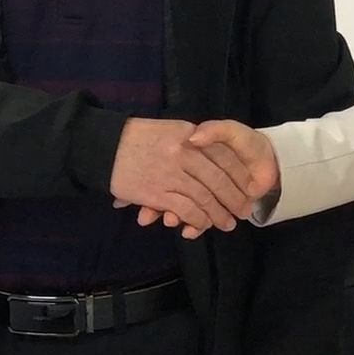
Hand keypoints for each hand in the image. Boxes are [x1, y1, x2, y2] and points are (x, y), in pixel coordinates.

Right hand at [109, 119, 256, 231]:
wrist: (103, 145)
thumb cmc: (136, 136)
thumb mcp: (170, 128)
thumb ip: (194, 138)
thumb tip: (213, 152)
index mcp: (189, 135)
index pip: (223, 156)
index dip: (239, 174)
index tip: (250, 186)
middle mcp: (184, 153)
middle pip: (217, 179)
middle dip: (234, 197)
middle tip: (244, 210)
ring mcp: (171, 174)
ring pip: (204, 197)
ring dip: (218, 214)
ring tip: (228, 223)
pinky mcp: (157, 193)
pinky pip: (185, 209)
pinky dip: (197, 220)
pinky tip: (203, 226)